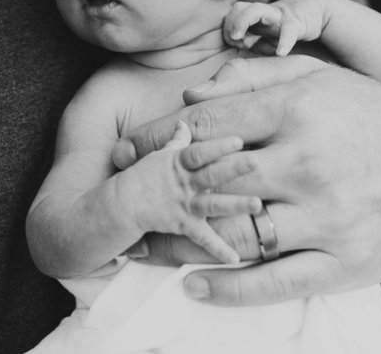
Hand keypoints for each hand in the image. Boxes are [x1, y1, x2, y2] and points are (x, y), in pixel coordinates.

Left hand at [113, 57, 380, 304]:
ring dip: (180, 243)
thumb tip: (190, 97)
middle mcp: (308, 162)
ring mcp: (326, 217)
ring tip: (142, 244)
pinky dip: (228, 289)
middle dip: (160, 190)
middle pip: (213, 181)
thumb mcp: (312, 76)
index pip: (209, 125)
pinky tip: (193, 285)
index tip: (130, 149)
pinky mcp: (344, 262)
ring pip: (235, 234)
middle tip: (125, 197)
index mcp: (296, 110)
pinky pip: (275, 283)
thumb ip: (250, 79)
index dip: (160, 137)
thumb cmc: (360, 111)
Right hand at [120, 120, 260, 263]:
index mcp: (180, 163)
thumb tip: (184, 122)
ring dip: (234, 205)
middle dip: (233, 169)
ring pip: (212, 204)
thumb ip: (178, 140)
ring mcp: (184, 205)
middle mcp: (185, 183)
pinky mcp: (183, 225)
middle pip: (211, 174)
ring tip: (257, 204)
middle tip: (255, 162)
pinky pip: (202, 238)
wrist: (123, 203)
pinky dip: (218, 249)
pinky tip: (235, 257)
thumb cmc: (146, 175)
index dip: (217, 146)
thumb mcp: (162, 154)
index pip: (199, 152)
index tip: (238, 140)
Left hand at [224, 0, 325, 55]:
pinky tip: (281, 53)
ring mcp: (278, 17)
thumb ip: (250, 45)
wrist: (315, 13)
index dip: (228, 27)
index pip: (232, 15)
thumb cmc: (284, 31)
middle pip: (239, 7)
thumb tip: (236, 51)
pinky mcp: (295, 24)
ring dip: (243, 21)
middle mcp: (262, 14)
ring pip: (256, 9)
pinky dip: (284, 42)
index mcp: (253, 18)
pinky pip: (288, 31)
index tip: (233, 41)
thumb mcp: (264, 41)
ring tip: (238, 38)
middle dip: (231, 21)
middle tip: (232, 37)